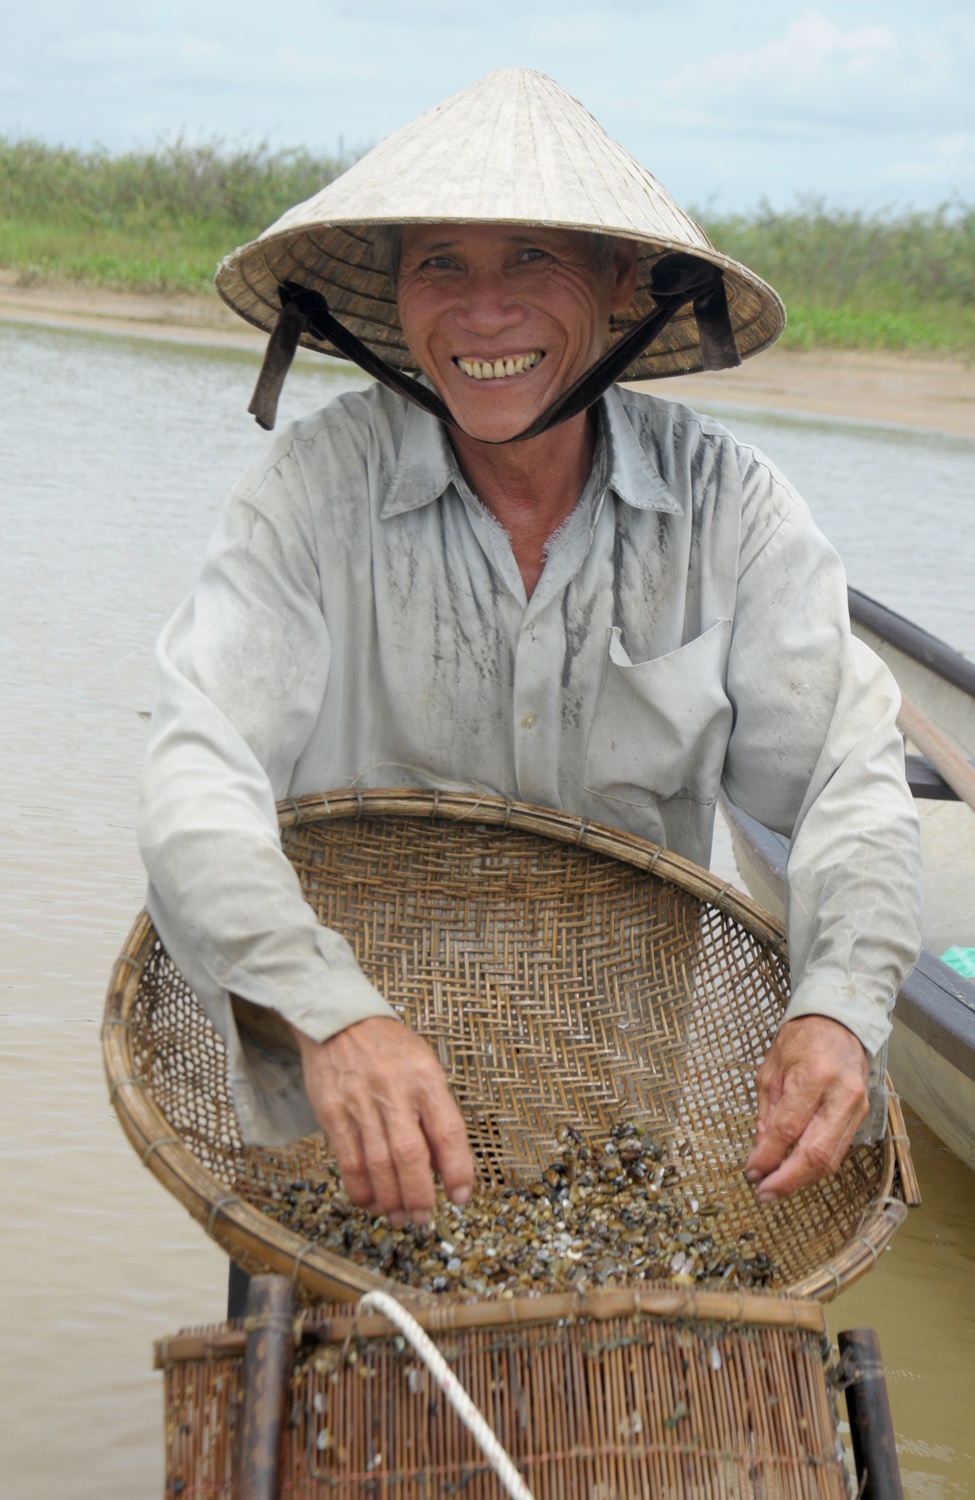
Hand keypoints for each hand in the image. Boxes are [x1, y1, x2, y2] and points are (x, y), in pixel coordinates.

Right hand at [288, 1016, 473, 1225]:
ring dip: (391, 1199)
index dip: (457, 1170)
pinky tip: (371, 1203)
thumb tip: (445, 1165)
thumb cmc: (390, 1048)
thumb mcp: (425, 1066)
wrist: (339, 1021)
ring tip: (400, 1216)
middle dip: (420, 1195)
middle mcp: (395, 1092)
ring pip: (378, 1164)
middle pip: (410, 1155)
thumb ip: (436, 1111)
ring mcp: (361, 1103)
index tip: (461, 1196)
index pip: (448, 1131)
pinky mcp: (333, 1113)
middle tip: (424, 1218)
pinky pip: (348, 1160)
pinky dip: (361, 1189)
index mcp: (425, 1078)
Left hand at [744, 1015, 869, 1202]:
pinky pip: (839, 1150)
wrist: (840, 1023)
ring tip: (776, 1189)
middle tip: (764, 1193)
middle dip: (787, 1180)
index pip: (788, 1129)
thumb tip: (760, 1152)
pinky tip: (797, 1172)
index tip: (751, 1172)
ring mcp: (856, 1107)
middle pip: (815, 1153)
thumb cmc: (801, 1040)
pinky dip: (816, 1167)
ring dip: (801, 1180)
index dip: (768, 1157)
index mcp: (813, 1076)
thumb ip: (767, 1112)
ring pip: (831, 1159)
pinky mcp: (862, 1115)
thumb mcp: (771, 1069)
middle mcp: (840, 1094)